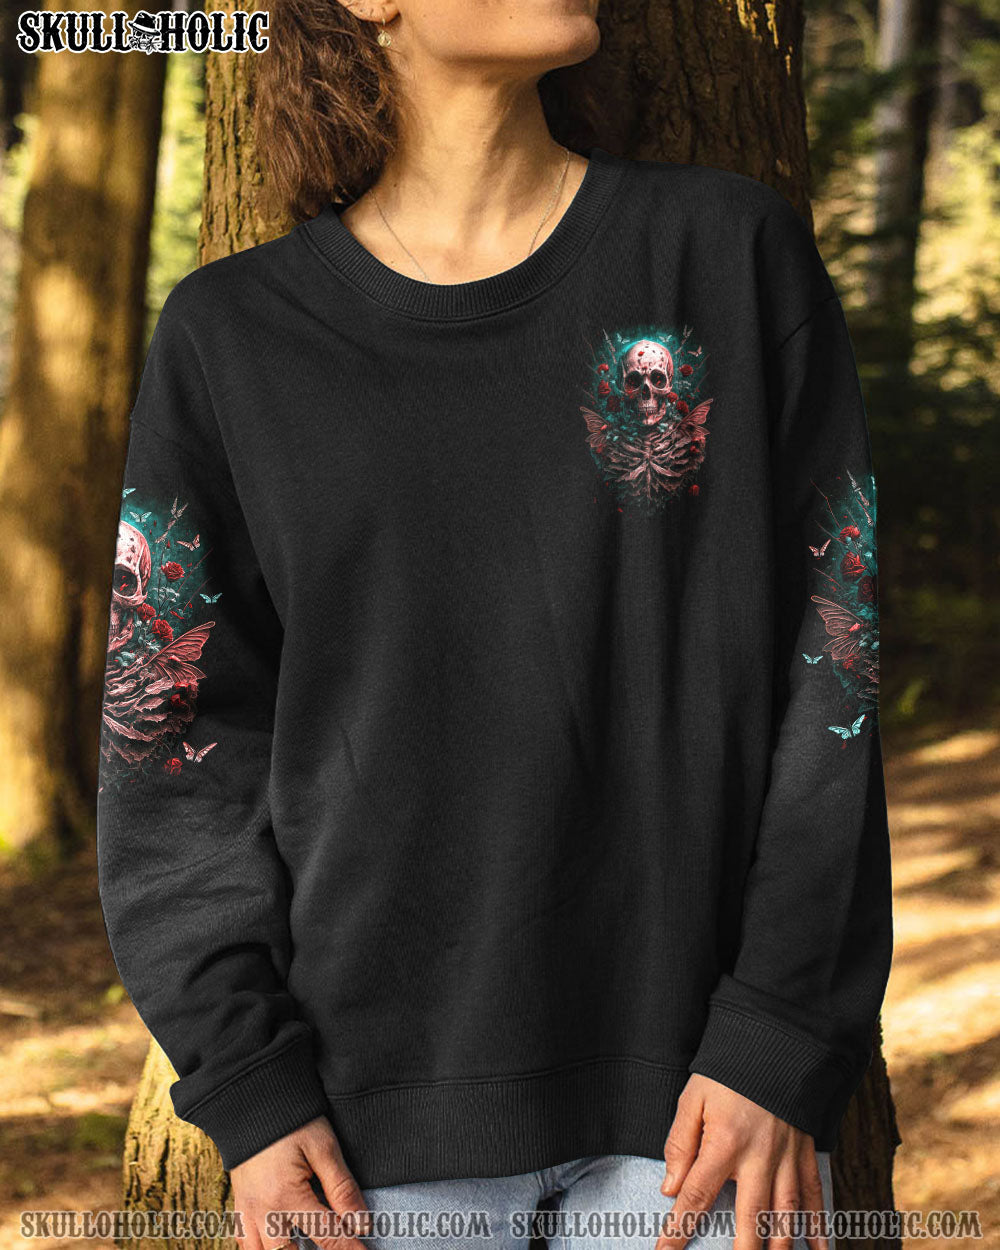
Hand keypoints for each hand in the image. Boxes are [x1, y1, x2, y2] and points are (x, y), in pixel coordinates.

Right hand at [230, 1115, 369, 1249]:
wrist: (252, 1102)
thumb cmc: (292, 1120)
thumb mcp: (323, 1147)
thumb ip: (342, 1187)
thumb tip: (361, 1223)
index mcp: (287, 1197)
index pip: (328, 1237)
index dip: (350, 1249)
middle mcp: (263, 1213)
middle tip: (340, 1246)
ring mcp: (247, 1213)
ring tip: (309, 1247)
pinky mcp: (239, 1207)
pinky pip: (246, 1245)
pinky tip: (281, 1244)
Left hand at [656, 1075, 828, 1249]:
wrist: (775, 1044)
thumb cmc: (727, 1072)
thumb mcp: (693, 1098)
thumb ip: (680, 1143)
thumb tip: (669, 1188)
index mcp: (724, 1143)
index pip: (696, 1197)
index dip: (678, 1231)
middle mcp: (759, 1158)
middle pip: (751, 1221)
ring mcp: (787, 1159)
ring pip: (786, 1217)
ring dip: (778, 1247)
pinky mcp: (806, 1155)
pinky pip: (814, 1198)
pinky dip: (817, 1229)